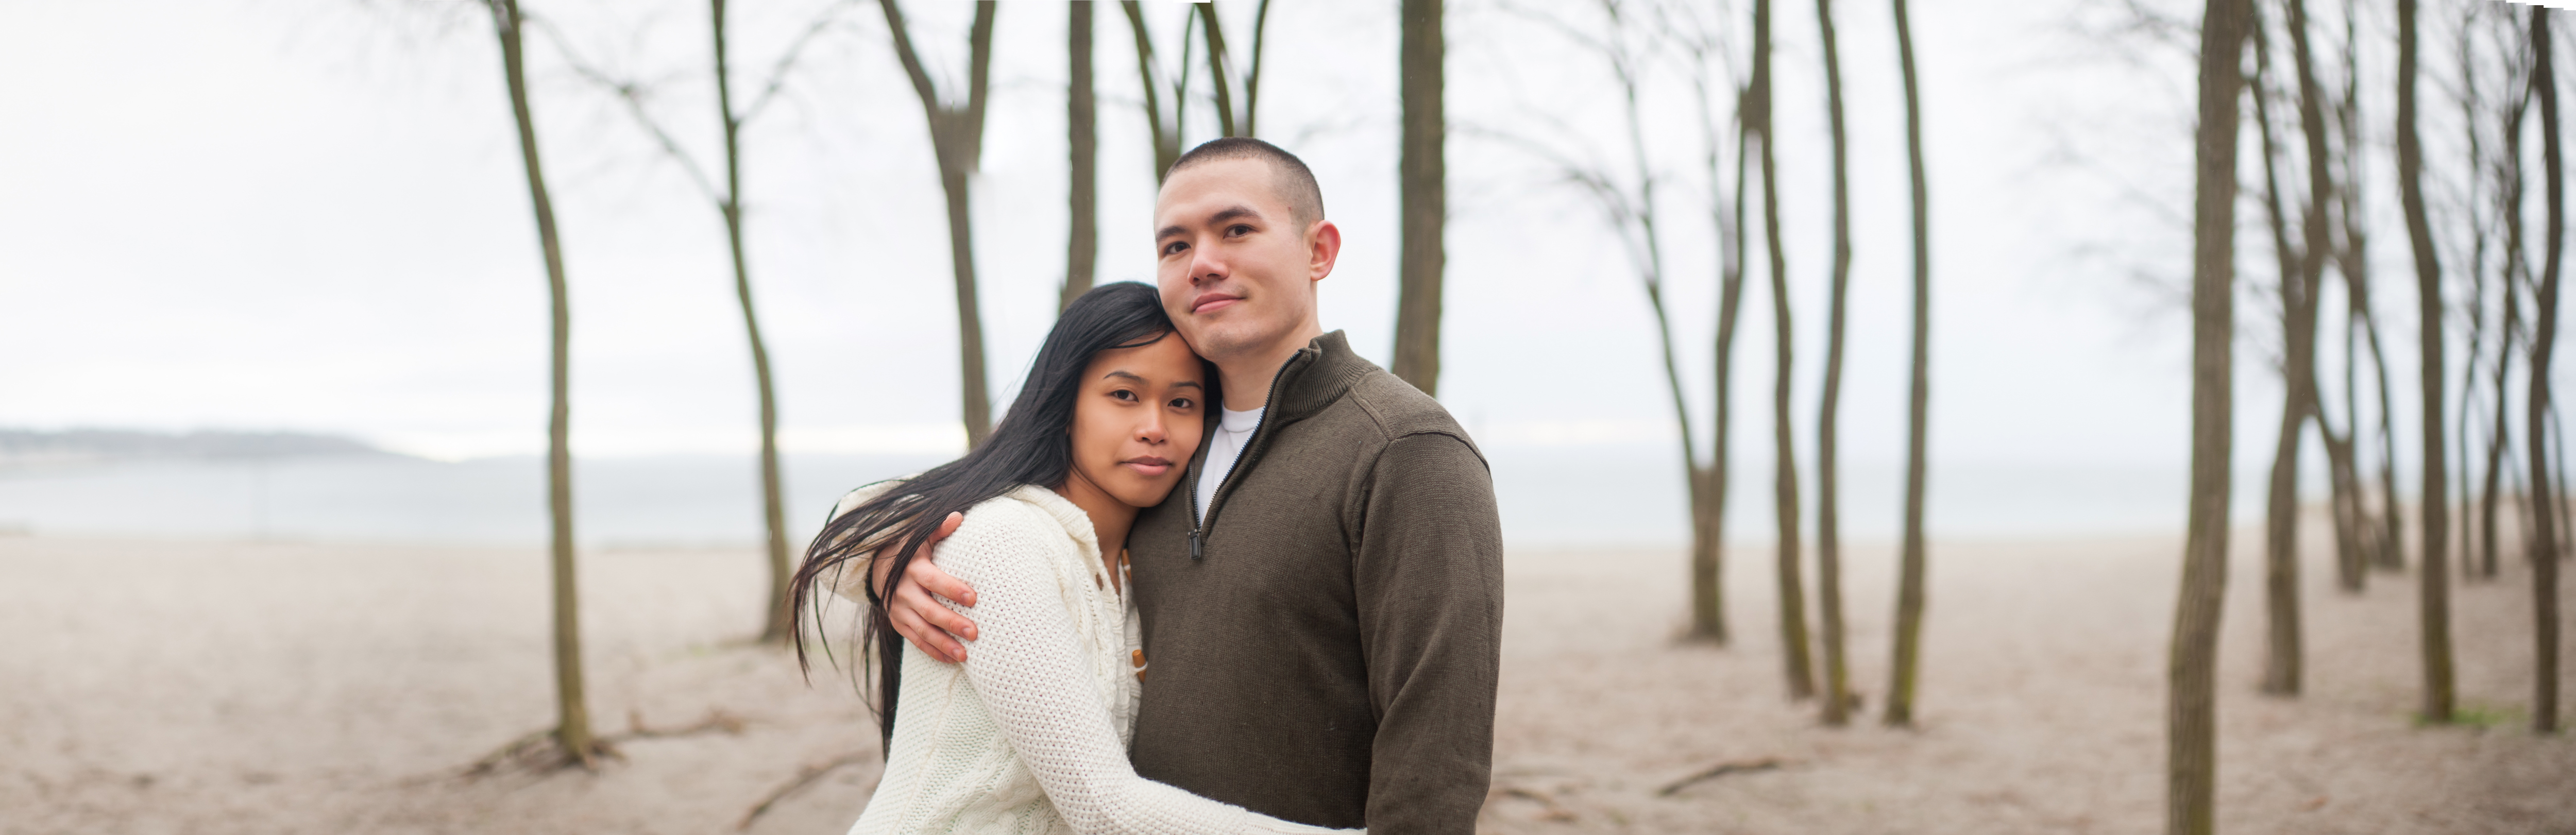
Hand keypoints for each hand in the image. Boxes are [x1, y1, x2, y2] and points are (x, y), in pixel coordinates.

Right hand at [873, 512, 980, 662]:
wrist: (878, 567)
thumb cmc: (910, 551)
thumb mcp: (921, 537)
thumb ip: (939, 529)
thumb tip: (958, 516)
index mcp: (912, 569)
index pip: (933, 580)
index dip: (952, 589)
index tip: (974, 598)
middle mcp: (903, 591)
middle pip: (929, 610)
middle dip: (951, 623)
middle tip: (975, 633)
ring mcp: (898, 610)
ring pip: (921, 631)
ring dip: (943, 644)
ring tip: (965, 655)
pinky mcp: (897, 623)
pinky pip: (915, 641)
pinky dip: (932, 651)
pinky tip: (951, 660)